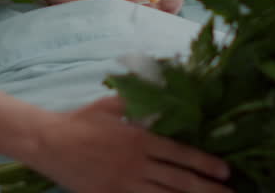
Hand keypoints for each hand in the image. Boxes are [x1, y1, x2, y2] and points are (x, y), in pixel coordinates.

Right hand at [30, 96, 230, 192]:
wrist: (48, 142)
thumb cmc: (81, 121)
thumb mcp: (112, 105)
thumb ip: (139, 101)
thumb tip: (163, 91)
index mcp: (139, 138)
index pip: (180, 153)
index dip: (205, 163)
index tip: (225, 170)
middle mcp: (136, 163)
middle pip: (179, 180)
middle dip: (207, 189)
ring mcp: (124, 184)